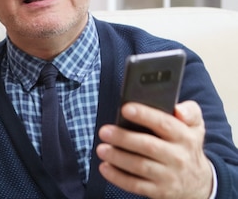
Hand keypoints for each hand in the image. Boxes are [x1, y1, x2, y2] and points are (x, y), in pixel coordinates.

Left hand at [96, 101, 212, 198]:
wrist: (198, 184)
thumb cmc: (187, 147)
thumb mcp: (195, 127)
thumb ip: (190, 112)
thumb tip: (179, 110)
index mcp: (185, 137)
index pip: (164, 124)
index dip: (144, 115)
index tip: (125, 109)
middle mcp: (178, 157)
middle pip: (148, 146)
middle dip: (124, 138)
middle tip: (105, 131)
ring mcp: (168, 176)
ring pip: (140, 166)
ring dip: (118, 158)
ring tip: (102, 149)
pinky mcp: (159, 191)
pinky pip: (135, 185)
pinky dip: (118, 177)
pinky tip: (105, 167)